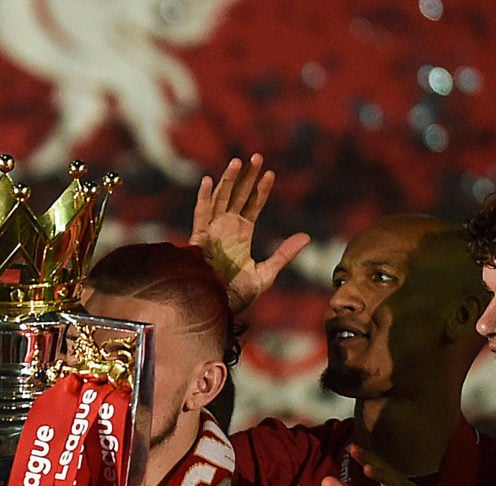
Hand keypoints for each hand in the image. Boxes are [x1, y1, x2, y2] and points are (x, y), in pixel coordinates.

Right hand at [189, 153, 309, 312]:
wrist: (216, 310)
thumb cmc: (237, 296)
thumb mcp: (266, 274)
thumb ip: (284, 254)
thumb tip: (306, 236)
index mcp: (241, 235)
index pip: (252, 206)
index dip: (261, 190)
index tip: (270, 173)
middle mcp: (225, 230)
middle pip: (237, 197)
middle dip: (246, 177)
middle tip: (256, 156)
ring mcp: (212, 234)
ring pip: (219, 201)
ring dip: (228, 181)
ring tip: (238, 162)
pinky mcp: (199, 241)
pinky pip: (200, 216)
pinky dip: (203, 199)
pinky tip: (208, 181)